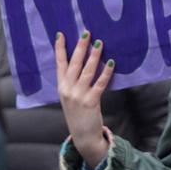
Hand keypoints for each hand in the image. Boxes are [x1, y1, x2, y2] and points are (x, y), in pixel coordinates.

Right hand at [55, 30, 113, 168]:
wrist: (82, 136)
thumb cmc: (77, 114)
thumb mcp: (69, 97)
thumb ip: (72, 82)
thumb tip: (82, 62)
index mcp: (61, 87)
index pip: (59, 64)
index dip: (60, 49)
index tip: (61, 34)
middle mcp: (68, 89)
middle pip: (74, 64)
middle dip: (80, 47)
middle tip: (86, 33)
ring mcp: (78, 96)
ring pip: (87, 71)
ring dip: (94, 56)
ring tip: (100, 43)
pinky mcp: (91, 102)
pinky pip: (100, 83)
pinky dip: (106, 73)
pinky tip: (111, 63)